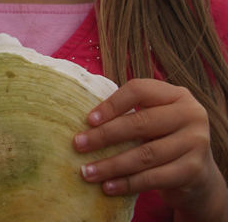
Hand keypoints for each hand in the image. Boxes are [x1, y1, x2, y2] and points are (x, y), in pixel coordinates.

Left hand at [72, 78, 227, 220]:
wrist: (199, 176)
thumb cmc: (164, 139)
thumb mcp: (154, 119)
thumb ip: (130, 113)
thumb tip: (84, 122)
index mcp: (177, 95)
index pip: (139, 90)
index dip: (111, 104)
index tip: (87, 120)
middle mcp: (191, 115)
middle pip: (140, 123)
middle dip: (104, 135)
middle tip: (78, 145)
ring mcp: (196, 143)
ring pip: (145, 154)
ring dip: (111, 165)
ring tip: (87, 171)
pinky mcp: (194, 171)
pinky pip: (153, 178)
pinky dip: (127, 183)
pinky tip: (108, 187)